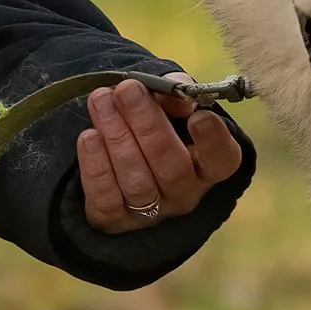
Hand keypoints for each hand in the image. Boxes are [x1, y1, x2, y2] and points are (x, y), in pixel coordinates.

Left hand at [76, 79, 243, 237]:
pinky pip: (106, 199)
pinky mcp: (116, 219)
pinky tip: (88, 136)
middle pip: (173, 168)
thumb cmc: (153, 124)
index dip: (213, 140)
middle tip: (127, 90)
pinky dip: (97, 166)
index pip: (222, 159)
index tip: (197, 115)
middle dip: (148, 125)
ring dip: (117, 137)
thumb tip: (172, 91)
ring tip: (101, 102)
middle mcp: (184, 193)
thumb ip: (174, 94)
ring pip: (138, 182)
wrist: (118, 156)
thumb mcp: (168, 105)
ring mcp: (151, 212)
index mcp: (208, 165)